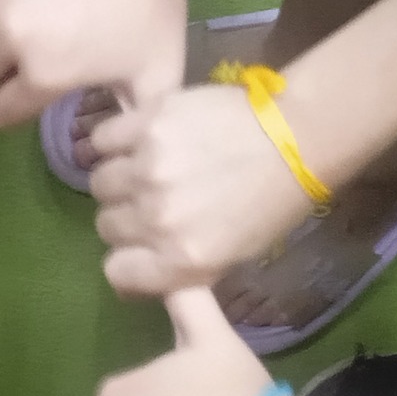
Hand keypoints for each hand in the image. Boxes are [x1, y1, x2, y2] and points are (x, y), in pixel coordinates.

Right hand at [90, 83, 305, 297]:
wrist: (296, 139)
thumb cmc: (271, 202)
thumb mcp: (231, 256)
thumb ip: (179, 265)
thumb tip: (139, 263)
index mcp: (180, 259)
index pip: (116, 271)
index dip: (126, 257)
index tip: (137, 245)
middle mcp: (157, 218)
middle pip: (107, 224)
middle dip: (125, 215)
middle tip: (148, 199)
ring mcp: (148, 168)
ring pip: (101, 182)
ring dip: (118, 178)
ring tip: (142, 167)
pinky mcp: (146, 124)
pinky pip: (103, 139)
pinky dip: (112, 141)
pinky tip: (134, 140)